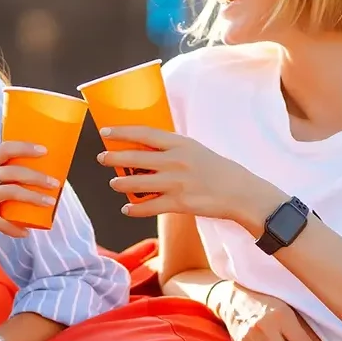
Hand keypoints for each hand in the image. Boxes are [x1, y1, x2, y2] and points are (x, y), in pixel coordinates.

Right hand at [0, 141, 57, 250]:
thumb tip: (30, 178)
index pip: (5, 148)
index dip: (26, 147)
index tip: (44, 150)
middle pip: (15, 172)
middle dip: (38, 177)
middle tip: (54, 183)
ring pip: (14, 193)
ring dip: (35, 198)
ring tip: (49, 202)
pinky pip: (4, 222)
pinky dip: (17, 228)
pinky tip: (25, 232)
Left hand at [96, 127, 284, 233]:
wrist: (240, 193)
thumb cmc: (217, 170)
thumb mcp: (195, 150)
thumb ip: (173, 149)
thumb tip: (146, 149)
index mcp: (180, 144)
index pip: (144, 134)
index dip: (122, 132)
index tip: (106, 131)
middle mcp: (176, 161)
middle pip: (134, 158)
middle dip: (113, 158)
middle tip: (101, 158)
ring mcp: (176, 183)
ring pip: (136, 183)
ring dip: (120, 184)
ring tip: (114, 184)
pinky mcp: (179, 204)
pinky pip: (148, 207)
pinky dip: (134, 209)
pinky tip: (127, 208)